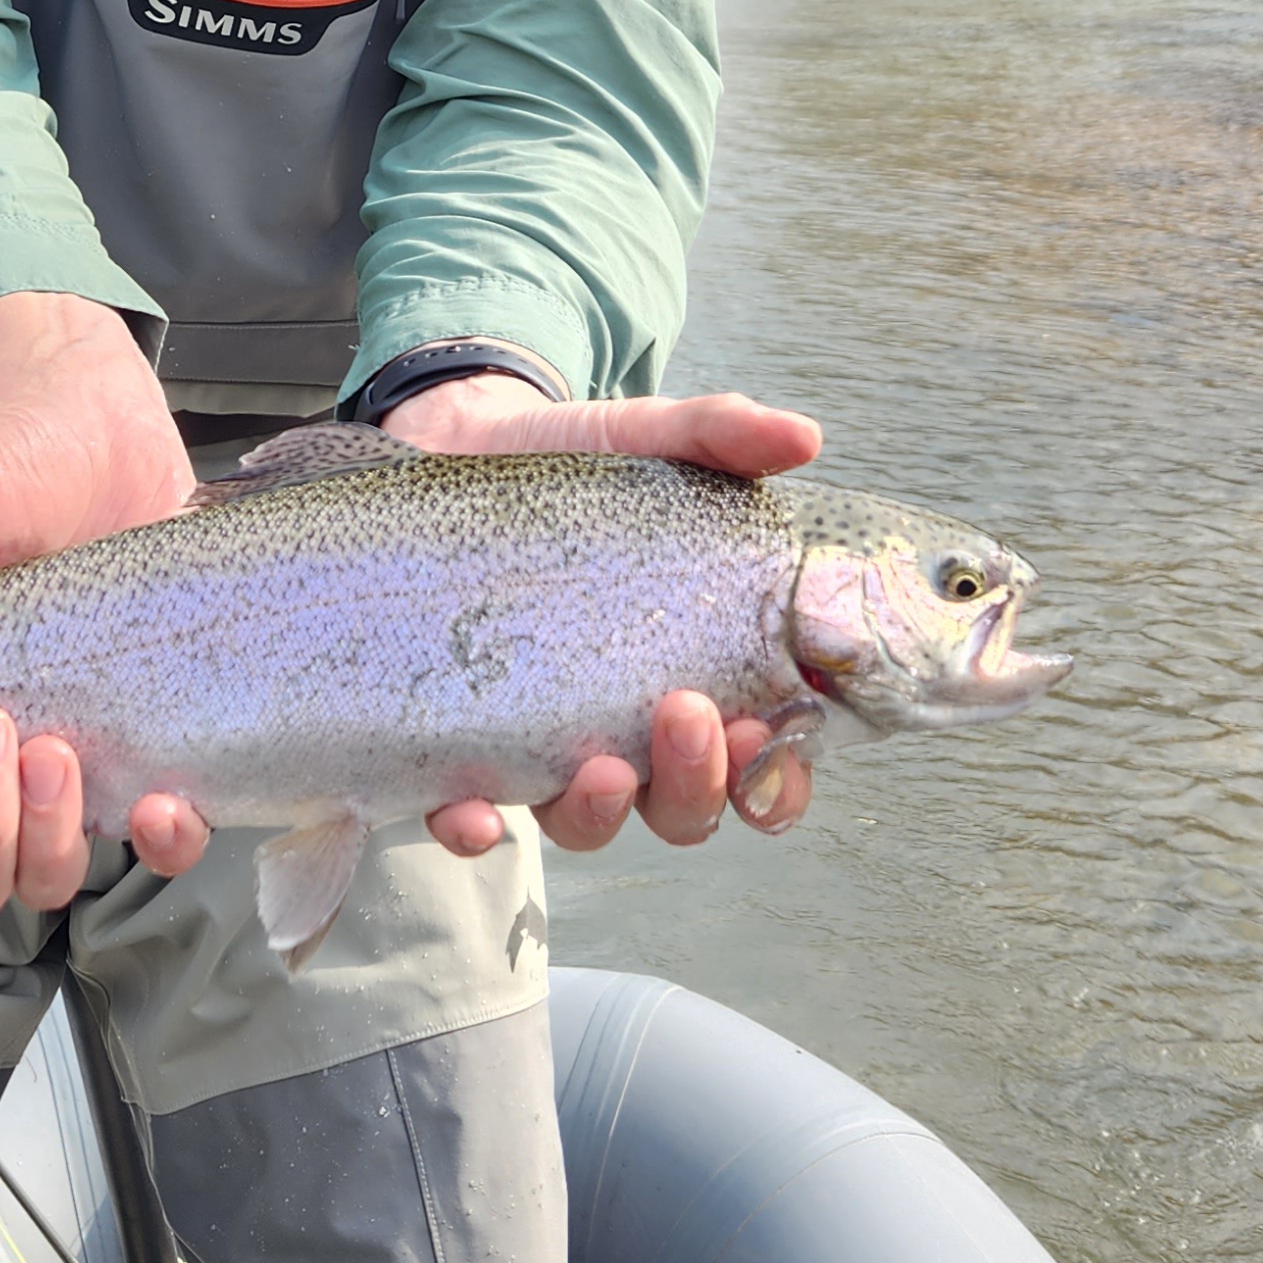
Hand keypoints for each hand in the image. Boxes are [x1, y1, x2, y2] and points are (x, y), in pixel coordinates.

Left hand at [382, 374, 823, 857]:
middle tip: (689, 714)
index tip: (771, 727)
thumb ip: (722, 435)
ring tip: (602, 766)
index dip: (778, 774)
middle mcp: (628, 727)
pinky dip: (473, 827)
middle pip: (685, 807)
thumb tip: (803, 436)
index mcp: (698, 673)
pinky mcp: (459, 735)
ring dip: (603, 813)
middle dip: (699, 783)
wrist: (460, 442)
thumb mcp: (650, 438)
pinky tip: (472, 809)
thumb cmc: (575, 462)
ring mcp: (545, 739)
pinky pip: (466, 813)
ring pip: (587, 823)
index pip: (764, 763)